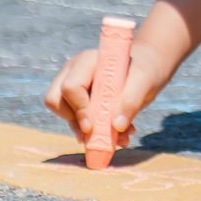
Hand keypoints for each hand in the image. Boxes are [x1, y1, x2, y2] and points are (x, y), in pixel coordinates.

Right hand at [42, 32, 174, 148]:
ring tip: (117, 138)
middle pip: (55, 100)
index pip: (70, 87)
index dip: (79, 109)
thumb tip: (117, 125)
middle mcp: (74, 71)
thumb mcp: (144, 83)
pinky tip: (116, 135)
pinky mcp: (77, 100)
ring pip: (63, 114)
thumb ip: (131, 101)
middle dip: (75, 122)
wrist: (145, 70)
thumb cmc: (144, 71)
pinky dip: (92, 132)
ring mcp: (72, 85)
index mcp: (87, 62)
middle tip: (97, 135)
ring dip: (85, 132)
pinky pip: (74, 121)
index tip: (92, 127)